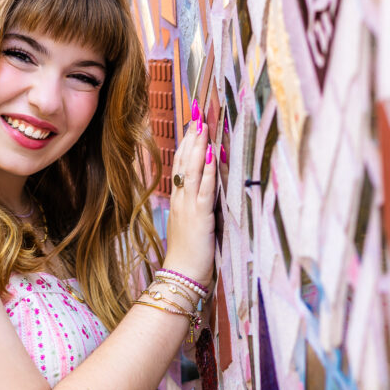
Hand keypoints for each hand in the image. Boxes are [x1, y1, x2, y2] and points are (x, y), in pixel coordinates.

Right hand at [162, 102, 216, 286]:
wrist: (181, 277)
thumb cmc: (190, 256)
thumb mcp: (194, 225)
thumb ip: (199, 206)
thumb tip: (210, 190)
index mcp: (179, 201)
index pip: (181, 165)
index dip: (187, 143)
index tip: (193, 123)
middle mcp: (181, 199)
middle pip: (184, 161)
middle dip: (191, 136)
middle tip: (197, 113)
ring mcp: (188, 207)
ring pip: (191, 170)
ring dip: (197, 146)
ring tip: (202, 124)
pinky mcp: (199, 217)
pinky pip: (202, 189)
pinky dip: (206, 171)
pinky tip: (209, 155)